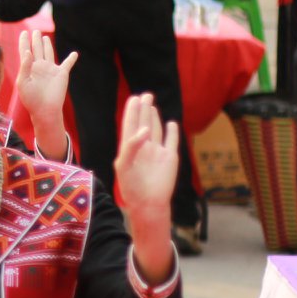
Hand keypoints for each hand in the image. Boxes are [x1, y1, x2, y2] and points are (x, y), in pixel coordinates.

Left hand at [15, 32, 73, 135]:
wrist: (45, 109)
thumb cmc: (31, 99)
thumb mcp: (23, 82)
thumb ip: (24, 67)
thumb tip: (27, 52)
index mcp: (28, 68)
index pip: (25, 51)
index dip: (24, 42)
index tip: (23, 33)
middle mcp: (39, 67)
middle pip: (36, 49)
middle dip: (35, 40)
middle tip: (35, 31)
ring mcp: (50, 69)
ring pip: (49, 53)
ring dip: (47, 45)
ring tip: (45, 37)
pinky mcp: (61, 74)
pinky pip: (68, 64)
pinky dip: (71, 58)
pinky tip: (74, 54)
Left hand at [111, 93, 178, 223]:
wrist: (148, 202)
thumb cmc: (132, 186)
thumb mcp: (124, 164)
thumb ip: (131, 145)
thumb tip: (144, 129)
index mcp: (129, 148)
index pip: (130, 125)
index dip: (132, 112)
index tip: (133, 98)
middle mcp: (143, 148)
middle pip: (143, 123)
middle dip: (143, 109)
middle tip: (145, 94)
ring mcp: (157, 152)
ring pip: (156, 129)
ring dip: (154, 117)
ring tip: (152, 104)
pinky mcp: (170, 157)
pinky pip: (171, 140)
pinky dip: (172, 131)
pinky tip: (170, 122)